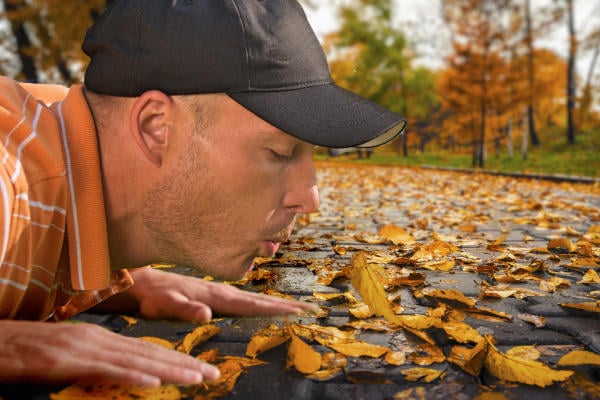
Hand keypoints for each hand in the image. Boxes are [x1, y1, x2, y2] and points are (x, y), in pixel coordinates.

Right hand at [0, 320, 219, 385]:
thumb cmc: (30, 350)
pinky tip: (152, 383)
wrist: (0, 341)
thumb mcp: (70, 355)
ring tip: (197, 378)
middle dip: (184, 365)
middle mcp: (101, 340)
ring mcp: (86, 349)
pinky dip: (131, 376)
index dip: (176, 359)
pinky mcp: (69, 361)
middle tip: (213, 375)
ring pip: (137, 361)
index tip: (199, 368)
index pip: (147, 350)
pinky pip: (106, 370)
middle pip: (150, 354)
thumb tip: (120, 373)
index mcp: (102, 338)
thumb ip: (97, 362)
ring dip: (170, 371)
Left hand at [125, 267, 315, 322]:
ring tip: (296, 308)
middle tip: (310, 309)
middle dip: (286, 305)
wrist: (143, 281)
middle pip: (261, 300)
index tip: (300, 311)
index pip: (253, 305)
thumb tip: (206, 314)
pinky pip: (244, 300)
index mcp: (218, 296)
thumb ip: (184, 309)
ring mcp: (220, 292)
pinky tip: (263, 307)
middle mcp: (224, 292)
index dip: (277, 309)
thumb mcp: (165, 305)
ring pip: (255, 299)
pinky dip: (260, 304)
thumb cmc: (153, 296)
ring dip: (276, 304)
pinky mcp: (215, 294)